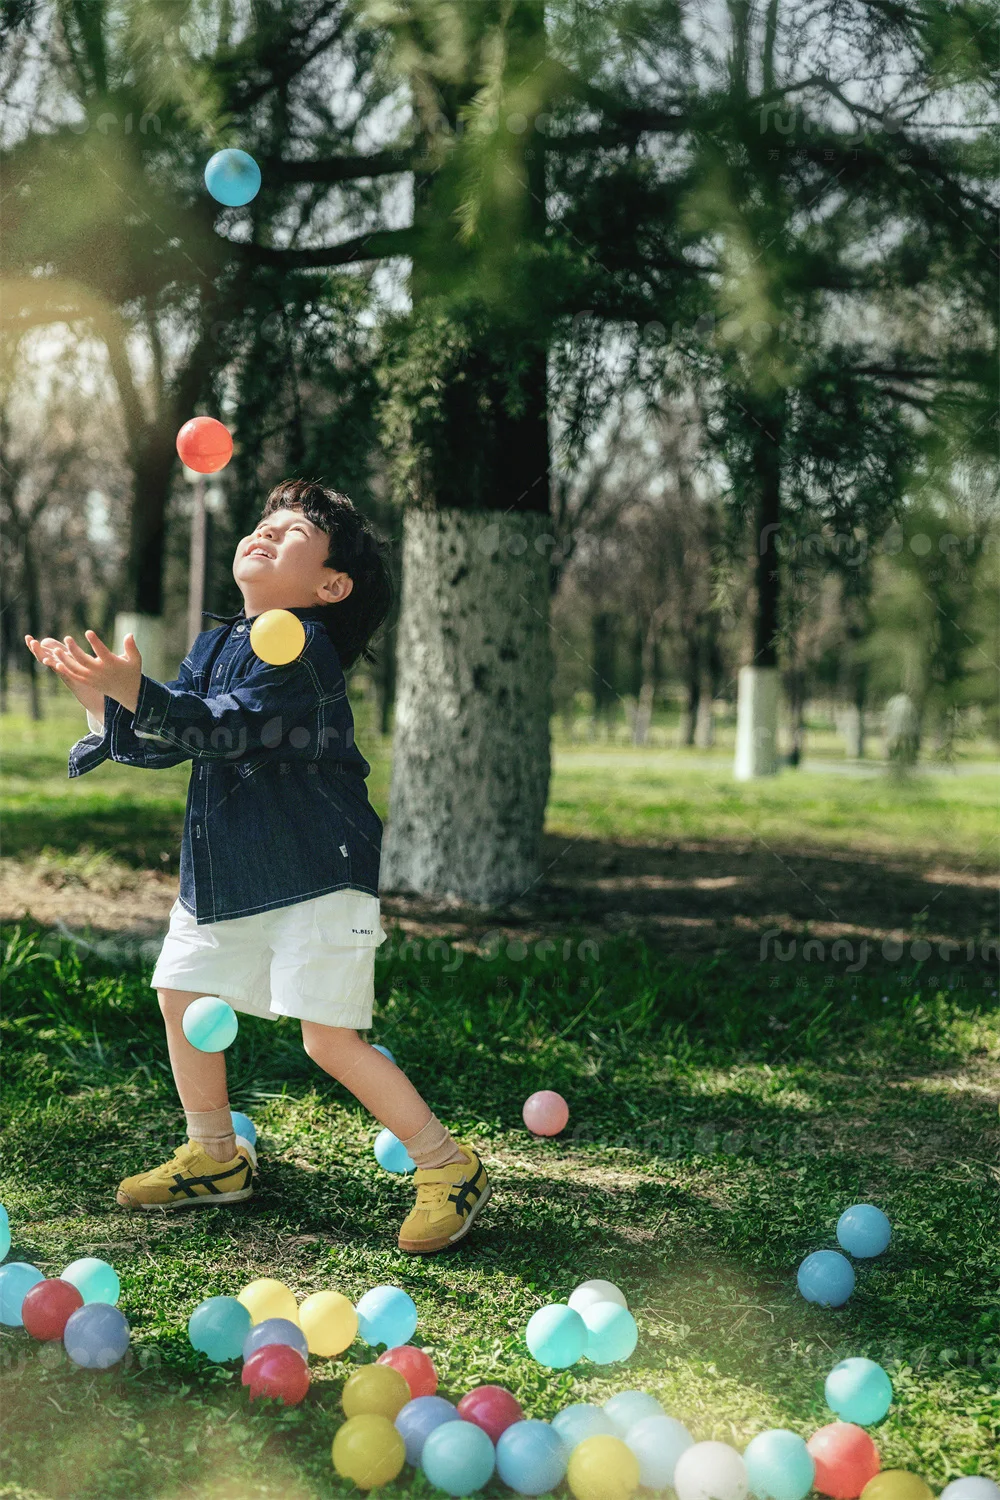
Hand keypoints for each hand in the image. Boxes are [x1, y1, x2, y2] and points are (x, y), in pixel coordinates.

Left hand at [25, 631, 142, 714]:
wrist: (128, 693)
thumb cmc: (131, 672)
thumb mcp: (135, 659)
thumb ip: (131, 647)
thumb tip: (129, 634)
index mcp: (112, 663)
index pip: (102, 651)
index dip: (95, 642)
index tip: (88, 632)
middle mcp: (101, 671)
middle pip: (84, 660)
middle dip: (74, 649)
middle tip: (67, 638)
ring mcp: (93, 678)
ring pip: (76, 669)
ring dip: (65, 660)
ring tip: (56, 650)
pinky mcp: (89, 682)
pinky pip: (75, 676)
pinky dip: (66, 671)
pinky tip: (57, 663)